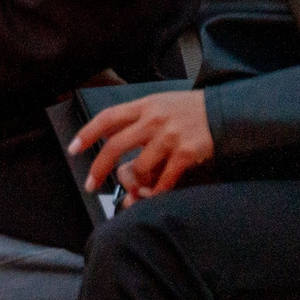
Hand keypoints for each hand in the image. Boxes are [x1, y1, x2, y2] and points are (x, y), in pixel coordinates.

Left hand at [71, 90, 213, 199]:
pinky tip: (153, 196)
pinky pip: (164, 180)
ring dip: (134, 184)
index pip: (108, 117)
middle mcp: (154, 120)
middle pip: (116, 145)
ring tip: (134, 192)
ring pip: (139, 167)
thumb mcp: (161, 103)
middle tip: (91, 184)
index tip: (73, 149)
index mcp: (145, 105)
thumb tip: (113, 135)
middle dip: (99, 168)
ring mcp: (169, 137)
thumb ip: (139, 117)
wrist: (226, 111)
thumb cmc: (191, 109)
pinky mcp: (186, 153)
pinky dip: (156, 192)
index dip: (87, 133)